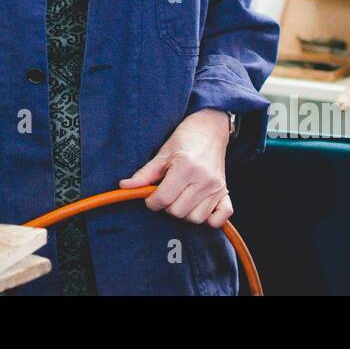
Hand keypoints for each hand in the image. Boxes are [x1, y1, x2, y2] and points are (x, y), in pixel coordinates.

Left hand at [119, 109, 233, 227]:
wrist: (210, 128)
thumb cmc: (185, 139)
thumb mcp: (162, 153)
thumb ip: (145, 174)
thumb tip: (124, 186)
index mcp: (186, 167)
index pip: (163, 199)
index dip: (151, 201)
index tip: (151, 195)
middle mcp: (204, 179)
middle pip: (178, 211)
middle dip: (167, 206)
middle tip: (167, 193)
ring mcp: (217, 187)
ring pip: (195, 218)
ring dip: (184, 212)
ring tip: (180, 198)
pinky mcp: (225, 192)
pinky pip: (219, 219)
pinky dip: (209, 220)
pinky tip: (198, 207)